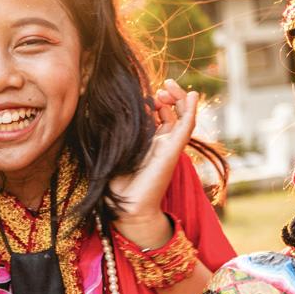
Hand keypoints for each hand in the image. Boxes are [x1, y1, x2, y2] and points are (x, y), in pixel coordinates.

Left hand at [109, 81, 199, 247]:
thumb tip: (102, 111)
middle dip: (169, 96)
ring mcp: (170, 146)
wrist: (126, 206)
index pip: (159, 116)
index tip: (147, 94)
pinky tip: (192, 95)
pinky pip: (187, 127)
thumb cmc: (116, 183)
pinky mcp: (173, 151)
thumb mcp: (113, 150)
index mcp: (149, 143)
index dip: (156, 101)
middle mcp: (162, 143)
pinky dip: (191, 110)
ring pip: (183, 117)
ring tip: (169, 87)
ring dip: (180, 99)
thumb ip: (113, 133)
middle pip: (173, 114)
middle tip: (162, 87)